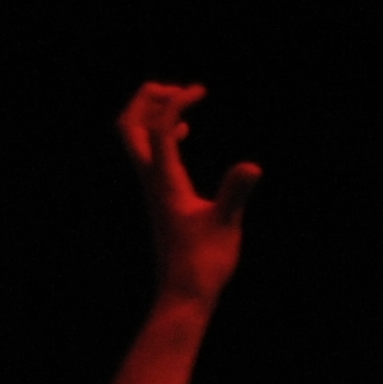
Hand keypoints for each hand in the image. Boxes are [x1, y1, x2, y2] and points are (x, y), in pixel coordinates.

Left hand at [120, 83, 258, 307]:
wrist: (183, 293)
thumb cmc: (203, 264)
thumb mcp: (225, 226)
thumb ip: (235, 193)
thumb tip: (252, 166)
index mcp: (163, 181)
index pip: (159, 127)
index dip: (176, 102)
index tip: (200, 90)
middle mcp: (151, 179)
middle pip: (130, 125)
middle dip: (148, 99)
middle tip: (179, 89)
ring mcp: (153, 187)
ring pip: (136, 137)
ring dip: (152, 113)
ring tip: (180, 100)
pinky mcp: (160, 196)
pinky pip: (151, 152)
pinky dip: (161, 132)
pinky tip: (183, 131)